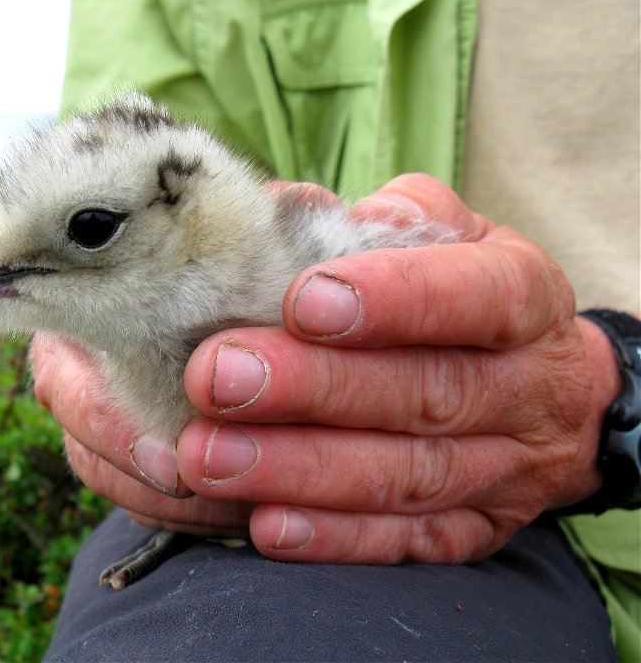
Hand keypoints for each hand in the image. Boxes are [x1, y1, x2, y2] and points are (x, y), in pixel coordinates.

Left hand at [33, 174, 621, 562]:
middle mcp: (527, 388)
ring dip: (299, 470)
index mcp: (522, 294)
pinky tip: (262, 527)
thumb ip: (376, 219)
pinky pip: (403, 544)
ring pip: (404, 478)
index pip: (475, 296)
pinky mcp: (474, 532)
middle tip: (217, 379)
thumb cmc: (464, 291)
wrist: (548, 391)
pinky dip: (331, 538)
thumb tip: (283, 212)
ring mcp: (506, 472)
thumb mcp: (446, 235)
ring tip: (208, 458)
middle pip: (424, 394)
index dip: (394, 299)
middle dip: (313, 389)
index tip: (302, 299)